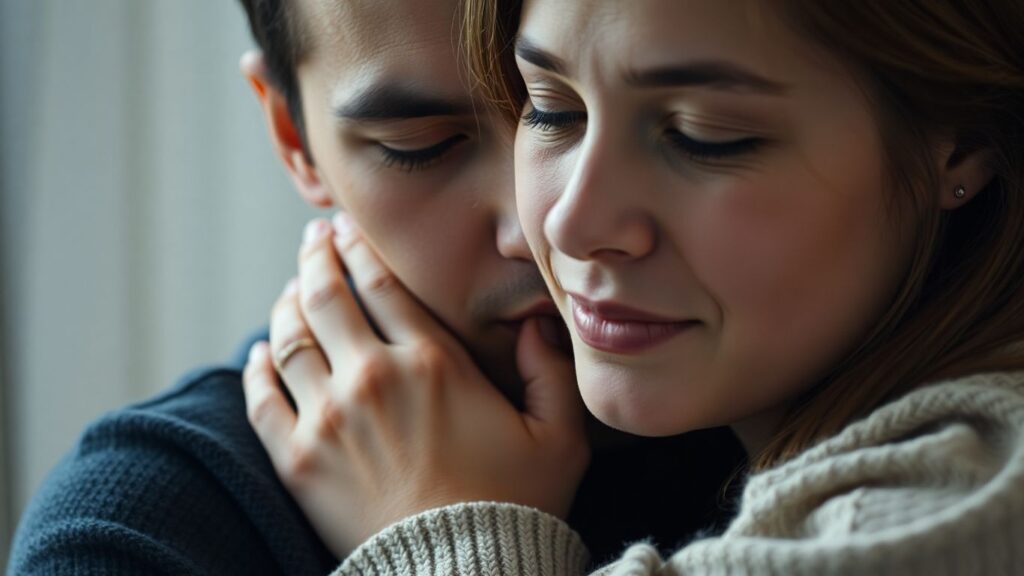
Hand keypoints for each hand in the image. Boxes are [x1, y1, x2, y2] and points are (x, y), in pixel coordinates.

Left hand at [242, 213, 588, 557]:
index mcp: (431, 363)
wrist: (462, 574)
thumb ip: (549, 374)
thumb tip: (533, 329)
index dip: (359, 249)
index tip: (347, 230)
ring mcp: (327, 418)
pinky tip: (261, 353)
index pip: (380, 284)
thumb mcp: (558, 438)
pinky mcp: (298, 461)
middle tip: (313, 240)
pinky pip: (262, 398)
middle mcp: (371, 378)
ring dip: (286, 305)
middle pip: (326, 297)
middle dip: (315, 258)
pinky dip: (257, 368)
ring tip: (291, 290)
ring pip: (290, 338)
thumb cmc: (514, 507)